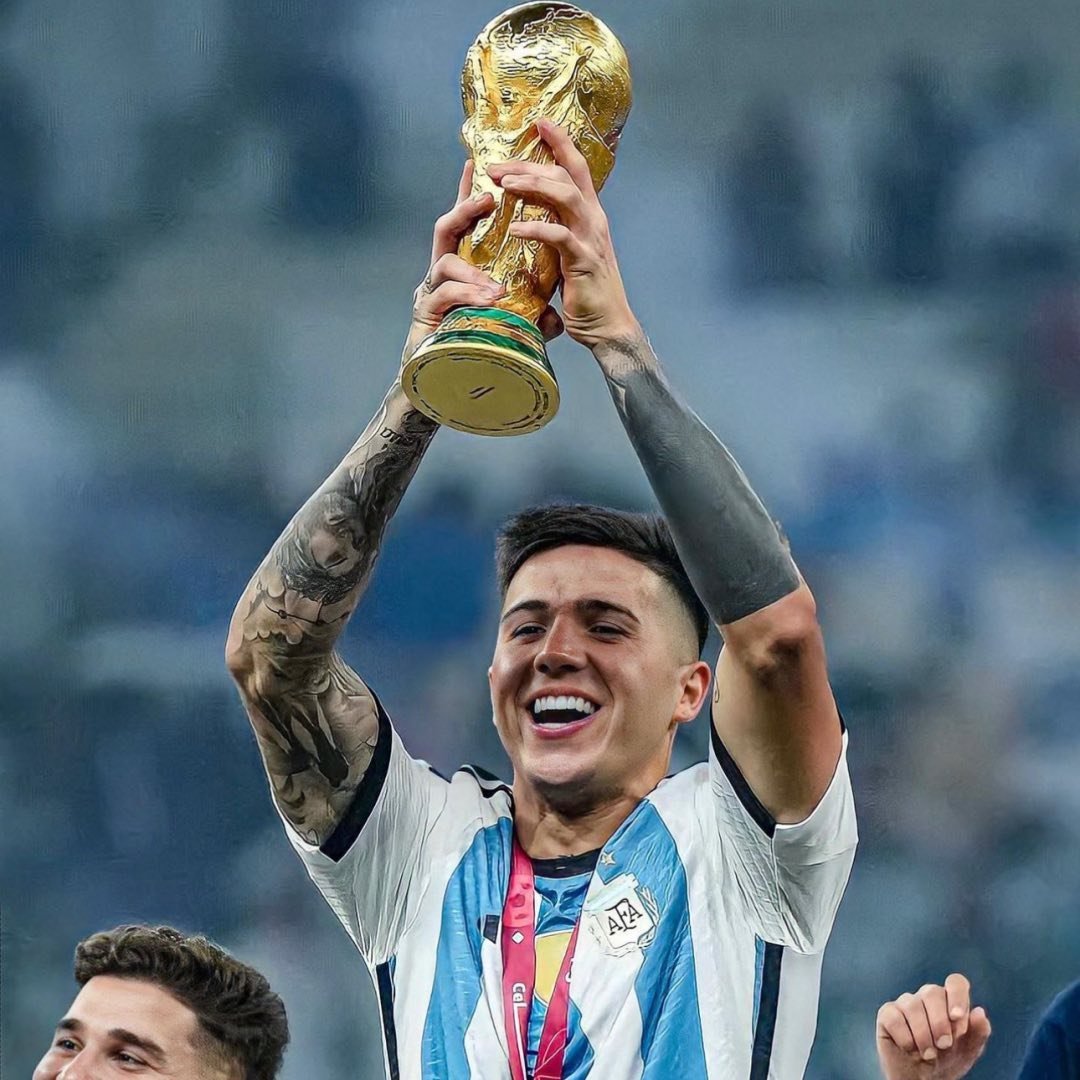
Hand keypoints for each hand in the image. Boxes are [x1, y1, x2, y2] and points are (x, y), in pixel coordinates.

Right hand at [404, 161, 562, 360]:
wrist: (445, 384)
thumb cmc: (474, 350)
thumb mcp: (508, 328)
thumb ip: (528, 316)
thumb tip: (555, 314)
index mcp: (463, 269)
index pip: (468, 226)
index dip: (471, 194)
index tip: (482, 166)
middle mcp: (442, 275)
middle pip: (447, 227)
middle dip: (465, 208)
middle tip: (488, 197)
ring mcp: (430, 292)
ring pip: (444, 262)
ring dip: (471, 267)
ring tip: (495, 286)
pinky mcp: (425, 314)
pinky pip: (444, 296)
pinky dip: (467, 296)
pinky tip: (488, 302)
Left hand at [488, 118, 638, 349]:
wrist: (608, 326)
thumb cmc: (586, 293)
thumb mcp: (568, 255)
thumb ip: (555, 233)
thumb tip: (528, 220)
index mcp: (590, 215)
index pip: (577, 168)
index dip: (561, 142)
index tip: (539, 123)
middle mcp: (593, 220)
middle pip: (564, 175)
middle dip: (529, 164)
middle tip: (496, 166)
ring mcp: (590, 238)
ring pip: (564, 196)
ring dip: (532, 186)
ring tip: (503, 185)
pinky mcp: (583, 261)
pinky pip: (558, 236)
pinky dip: (536, 229)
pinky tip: (514, 230)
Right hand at [876, 974, 991, 1079]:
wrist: (922, 1079)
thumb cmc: (946, 1061)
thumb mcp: (968, 1051)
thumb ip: (978, 1032)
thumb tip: (980, 1011)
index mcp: (949, 1001)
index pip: (956, 982)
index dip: (957, 997)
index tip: (957, 1019)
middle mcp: (926, 997)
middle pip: (933, 992)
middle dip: (940, 1023)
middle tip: (944, 1045)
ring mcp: (905, 1004)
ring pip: (913, 1006)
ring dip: (923, 1036)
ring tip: (928, 1054)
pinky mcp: (887, 1014)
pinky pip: (894, 1018)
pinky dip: (905, 1039)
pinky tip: (909, 1048)